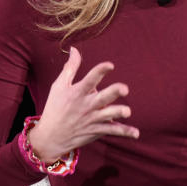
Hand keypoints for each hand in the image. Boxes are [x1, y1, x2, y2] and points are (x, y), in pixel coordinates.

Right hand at [28, 47, 138, 162]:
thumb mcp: (59, 86)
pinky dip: (124, 132)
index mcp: (77, 92)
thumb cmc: (55, 107)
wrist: (50, 136)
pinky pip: (112, 131)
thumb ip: (70, 67)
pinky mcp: (96, 130)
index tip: (110, 65)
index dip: (100, 71)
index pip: (89, 79)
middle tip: (124, 89)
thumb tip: (75, 49)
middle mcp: (86, 105)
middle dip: (113, 93)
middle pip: (102, 97)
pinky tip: (136, 133)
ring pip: (108, 115)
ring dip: (118, 113)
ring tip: (127, 111)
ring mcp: (92, 119)